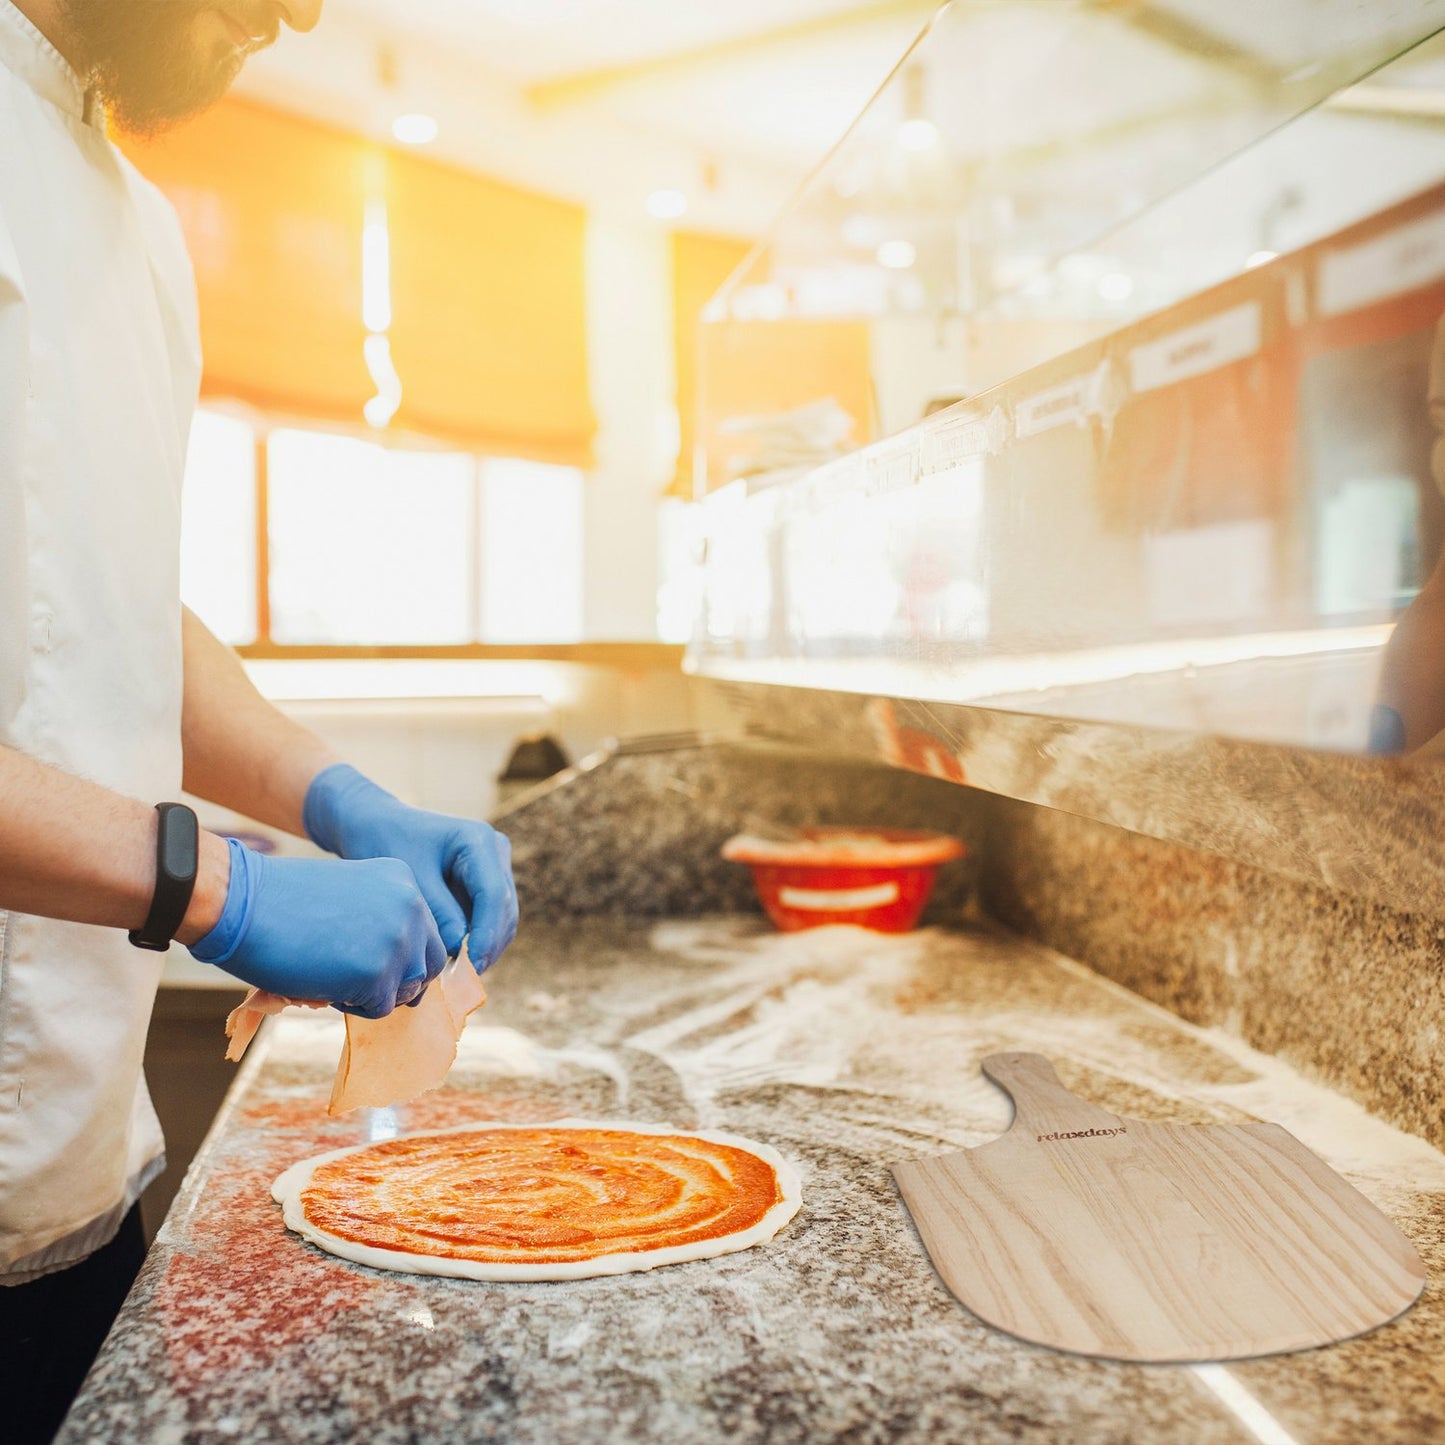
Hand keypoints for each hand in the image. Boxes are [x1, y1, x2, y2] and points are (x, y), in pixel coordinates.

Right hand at [188, 838, 446, 1017]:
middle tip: (352, 978)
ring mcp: (398, 939)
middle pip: (426, 966)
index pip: (426, 936)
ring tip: (332, 975)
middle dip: (394, 981)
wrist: (241, 900)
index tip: (363, 959)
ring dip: (373, 994)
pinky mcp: (377, 973)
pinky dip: (351, 1005)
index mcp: (405, 881)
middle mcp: (412, 906)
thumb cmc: (285, 901)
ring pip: (406, 990)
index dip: (398, 959)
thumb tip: (404, 977)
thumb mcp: (352, 898)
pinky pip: (378, 1008)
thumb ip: (383, 924)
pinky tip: (321, 981)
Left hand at [303, 764, 517, 971]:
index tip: (472, 966)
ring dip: (485, 945)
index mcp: (478, 841)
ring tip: (456, 973)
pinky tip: (455, 959)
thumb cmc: (385, 842)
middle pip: (504, 908)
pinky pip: (489, 916)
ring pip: (502, 916)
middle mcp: (494, 850)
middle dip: (488, 944)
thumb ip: (439, 913)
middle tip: (462, 979)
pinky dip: (477, 938)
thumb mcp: (410, 877)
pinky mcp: (484, 880)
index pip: (494, 895)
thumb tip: (459, 952)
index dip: (487, 935)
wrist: (375, 823)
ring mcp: (493, 865)